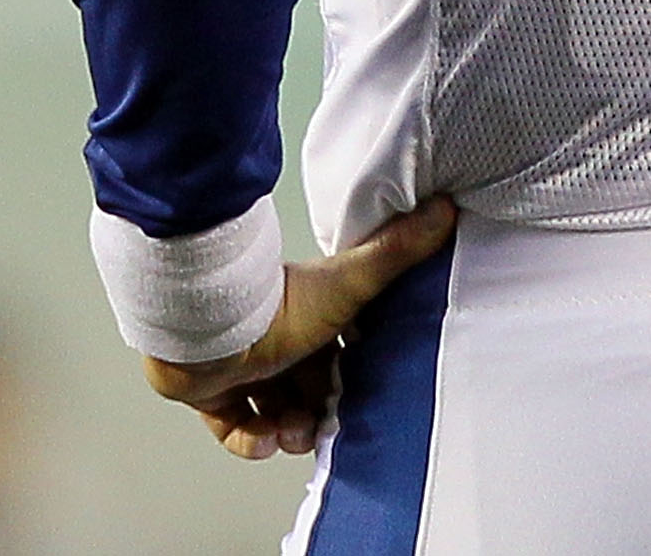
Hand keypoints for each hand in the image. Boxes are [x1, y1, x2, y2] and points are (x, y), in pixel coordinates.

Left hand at [142, 198, 458, 460]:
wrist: (206, 326)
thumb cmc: (277, 306)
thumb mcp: (347, 283)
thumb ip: (395, 251)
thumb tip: (444, 209)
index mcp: (311, 324)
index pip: (339, 362)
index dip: (350, 385)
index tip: (358, 400)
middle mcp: (279, 347)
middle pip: (310, 395)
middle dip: (320, 416)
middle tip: (321, 424)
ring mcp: (245, 372)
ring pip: (277, 416)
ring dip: (289, 433)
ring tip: (290, 432)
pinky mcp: (214, 395)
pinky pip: (236, 431)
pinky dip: (251, 442)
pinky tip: (264, 439)